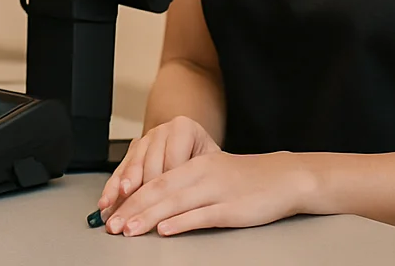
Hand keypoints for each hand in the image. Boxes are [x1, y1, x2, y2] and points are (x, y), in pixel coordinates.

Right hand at [98, 115, 218, 220]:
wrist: (198, 144)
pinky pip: (120, 170)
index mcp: (184, 128)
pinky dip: (112, 189)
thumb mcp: (213, 164)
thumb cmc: (208, 160)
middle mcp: (162, 131)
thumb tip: (193, 201)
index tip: (162, 205)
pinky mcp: (133, 151)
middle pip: (149, 165)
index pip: (173, 159)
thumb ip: (203, 177)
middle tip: (138, 215)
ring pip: (131, 168)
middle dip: (142, 195)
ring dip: (119, 193)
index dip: (167, 185)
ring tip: (114, 210)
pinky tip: (106, 202)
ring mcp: (145, 140)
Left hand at [104, 150, 314, 237]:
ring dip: (149, 217)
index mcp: (193, 164)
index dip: (129, 195)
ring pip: (176, 203)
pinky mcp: (232, 208)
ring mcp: (216, 191)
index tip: (111, 210)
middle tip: (111, 225)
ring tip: (129, 230)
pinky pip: (203, 215)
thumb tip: (151, 203)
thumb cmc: (244, 180)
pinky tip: (166, 230)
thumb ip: (182, 186)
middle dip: (131, 208)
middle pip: (159, 190)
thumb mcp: (209, 175)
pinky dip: (182, 222)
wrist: (283, 178)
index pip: (153, 179)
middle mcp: (201, 174)